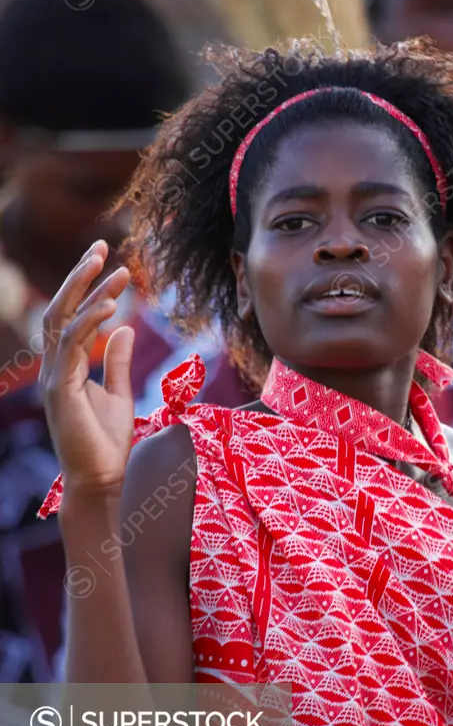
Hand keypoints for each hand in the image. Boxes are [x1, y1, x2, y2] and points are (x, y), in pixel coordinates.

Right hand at [40, 240, 135, 496]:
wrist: (100, 481)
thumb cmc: (108, 444)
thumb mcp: (119, 394)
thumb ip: (118, 361)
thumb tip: (125, 328)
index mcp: (66, 368)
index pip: (75, 317)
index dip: (92, 289)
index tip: (115, 265)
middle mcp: (55, 368)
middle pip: (61, 309)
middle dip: (80, 275)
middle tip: (101, 244)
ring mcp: (54, 377)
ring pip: (62, 320)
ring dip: (85, 289)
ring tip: (107, 262)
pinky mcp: (60, 389)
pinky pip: (71, 345)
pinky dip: (89, 321)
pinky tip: (110, 305)